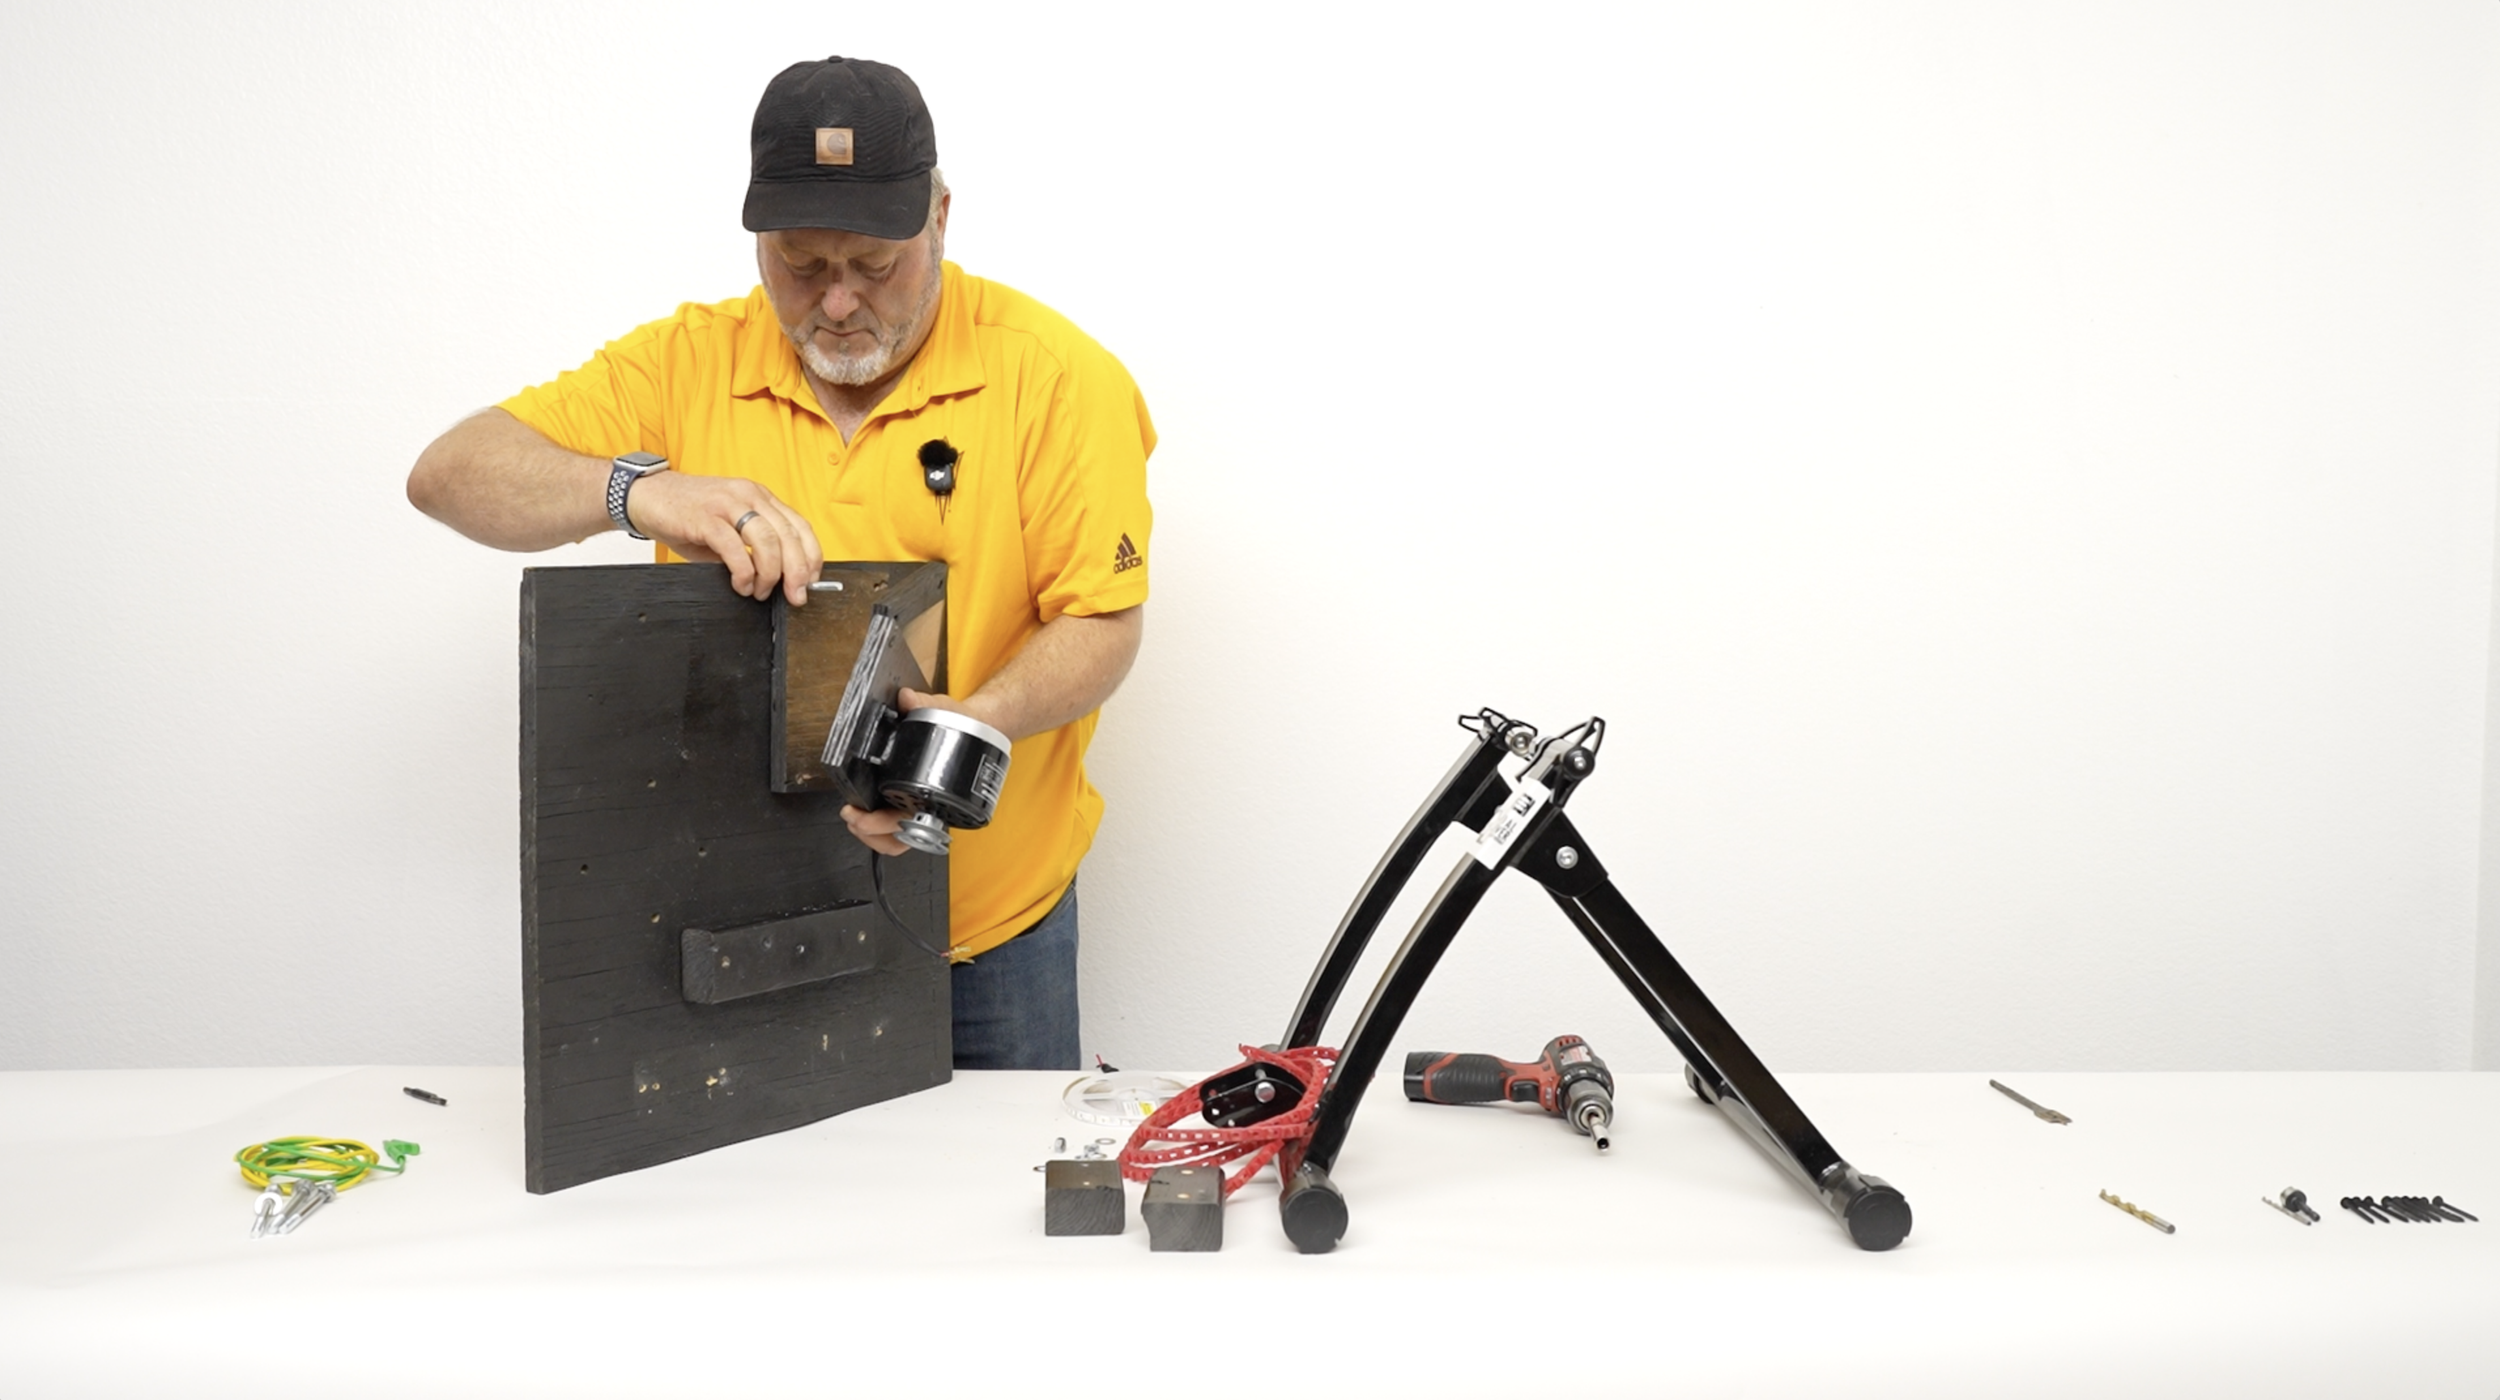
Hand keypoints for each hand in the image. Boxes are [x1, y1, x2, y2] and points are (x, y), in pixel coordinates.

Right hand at [625, 472, 825, 604]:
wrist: (646, 496)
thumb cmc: (687, 515)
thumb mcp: (729, 527)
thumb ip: (753, 546)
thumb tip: (780, 579)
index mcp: (759, 497)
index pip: (799, 525)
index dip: (811, 556)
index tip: (811, 581)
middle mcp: (748, 495)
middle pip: (788, 535)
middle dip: (797, 572)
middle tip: (795, 596)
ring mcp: (727, 504)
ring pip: (767, 541)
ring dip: (770, 574)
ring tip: (760, 591)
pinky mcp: (705, 517)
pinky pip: (734, 547)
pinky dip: (743, 572)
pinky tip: (741, 584)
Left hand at [837, 691, 1004, 854]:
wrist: (979, 731)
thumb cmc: (965, 728)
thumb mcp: (945, 710)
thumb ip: (924, 704)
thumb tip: (906, 697)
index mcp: (938, 793)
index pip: (908, 818)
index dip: (880, 824)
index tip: (860, 816)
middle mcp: (929, 807)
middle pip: (898, 838)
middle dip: (869, 831)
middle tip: (850, 815)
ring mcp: (921, 810)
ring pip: (897, 842)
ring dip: (872, 837)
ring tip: (854, 821)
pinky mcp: (912, 806)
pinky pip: (896, 833)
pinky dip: (877, 833)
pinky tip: (863, 819)